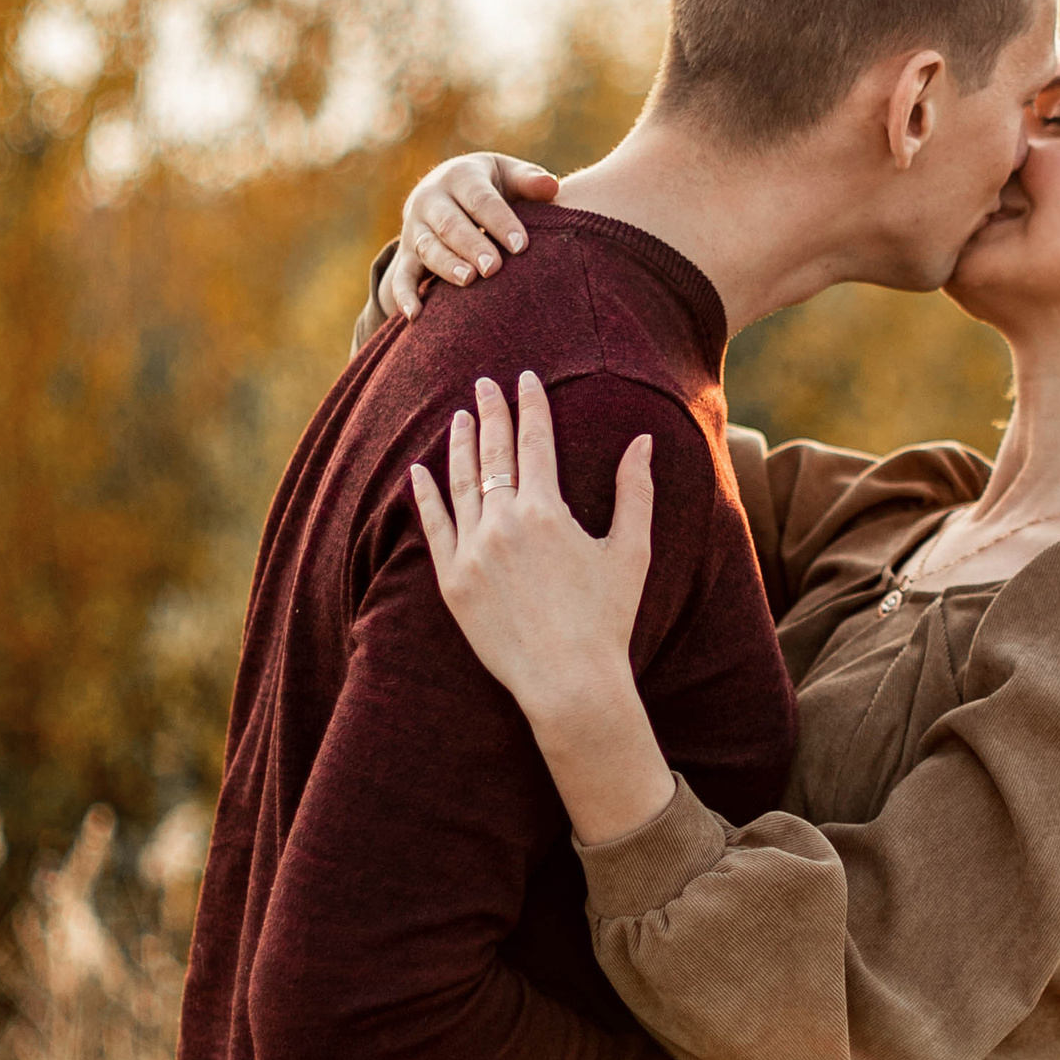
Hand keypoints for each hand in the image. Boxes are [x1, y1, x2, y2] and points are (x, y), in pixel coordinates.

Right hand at [384, 154, 560, 320]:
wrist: (445, 191)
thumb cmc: (489, 186)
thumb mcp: (507, 175)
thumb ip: (529, 181)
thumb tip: (553, 186)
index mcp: (459, 176)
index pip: (481, 200)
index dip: (501, 222)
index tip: (521, 246)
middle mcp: (431, 199)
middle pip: (450, 224)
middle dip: (472, 245)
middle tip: (493, 268)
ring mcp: (414, 228)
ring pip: (427, 248)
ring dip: (446, 265)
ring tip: (468, 280)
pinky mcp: (406, 255)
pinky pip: (401, 277)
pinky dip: (404, 296)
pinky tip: (415, 315)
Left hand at [411, 376, 670, 833]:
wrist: (567, 681)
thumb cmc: (606, 619)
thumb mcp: (630, 551)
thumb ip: (634, 491)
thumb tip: (642, 442)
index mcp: (546, 511)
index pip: (535, 442)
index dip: (530, 406)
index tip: (525, 378)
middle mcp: (503, 523)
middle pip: (493, 454)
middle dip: (490, 413)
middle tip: (485, 382)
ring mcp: (472, 552)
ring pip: (460, 484)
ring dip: (458, 445)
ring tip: (458, 416)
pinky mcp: (452, 582)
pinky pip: (433, 528)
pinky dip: (424, 497)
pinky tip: (418, 472)